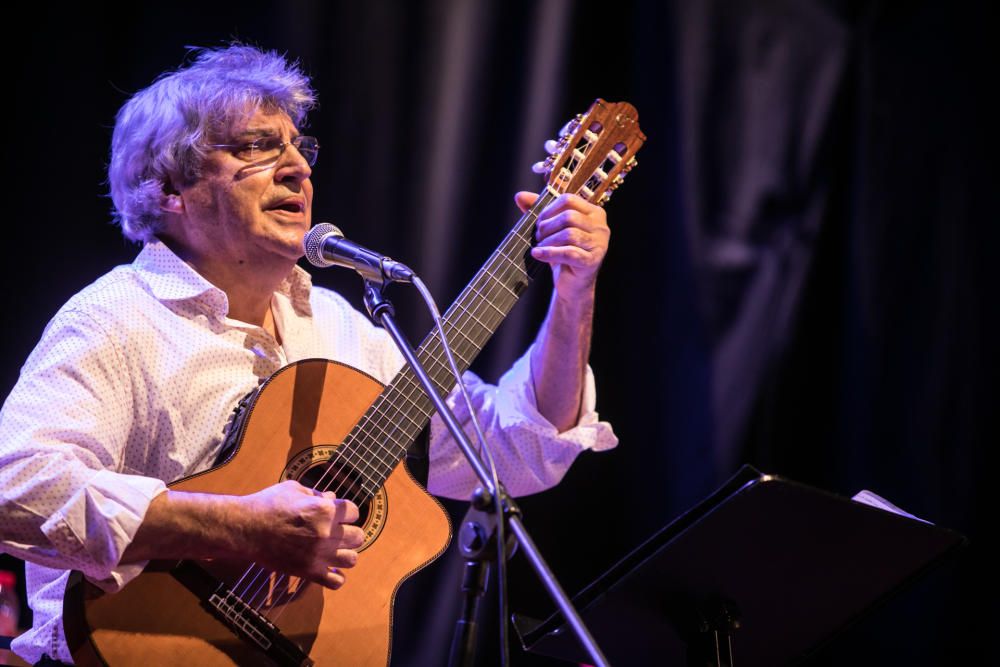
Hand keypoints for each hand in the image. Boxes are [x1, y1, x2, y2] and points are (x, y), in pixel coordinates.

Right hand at [241, 480, 363, 588]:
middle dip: (349, 532)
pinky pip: (336, 582)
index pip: (354, 511)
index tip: (338, 514)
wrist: (245, 529)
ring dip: (345, 553)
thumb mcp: (294, 489)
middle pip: (358, 536)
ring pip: (352, 559)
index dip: (347, 512)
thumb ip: (317, 494)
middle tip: (337, 532)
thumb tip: (333, 497)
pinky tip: (328, 568)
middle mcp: (326, 533)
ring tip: (335, 550)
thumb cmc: (268, 504)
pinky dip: (336, 577)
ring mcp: (318, 554)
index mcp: (324, 509)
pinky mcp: (308, 572)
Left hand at [515, 191, 609, 300]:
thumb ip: (538, 211)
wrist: (572, 284)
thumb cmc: (563, 254)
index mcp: (594, 213)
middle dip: (547, 226)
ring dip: (548, 241)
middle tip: (538, 237)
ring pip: (569, 234)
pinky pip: (569, 253)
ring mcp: (599, 244)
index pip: (569, 199)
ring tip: (539, 247)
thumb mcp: (552, 230)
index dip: (548, 209)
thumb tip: (519, 196)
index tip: (539, 222)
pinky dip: (549, 253)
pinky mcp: (592, 261)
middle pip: (569, 216)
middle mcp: (601, 226)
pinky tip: (537, 254)